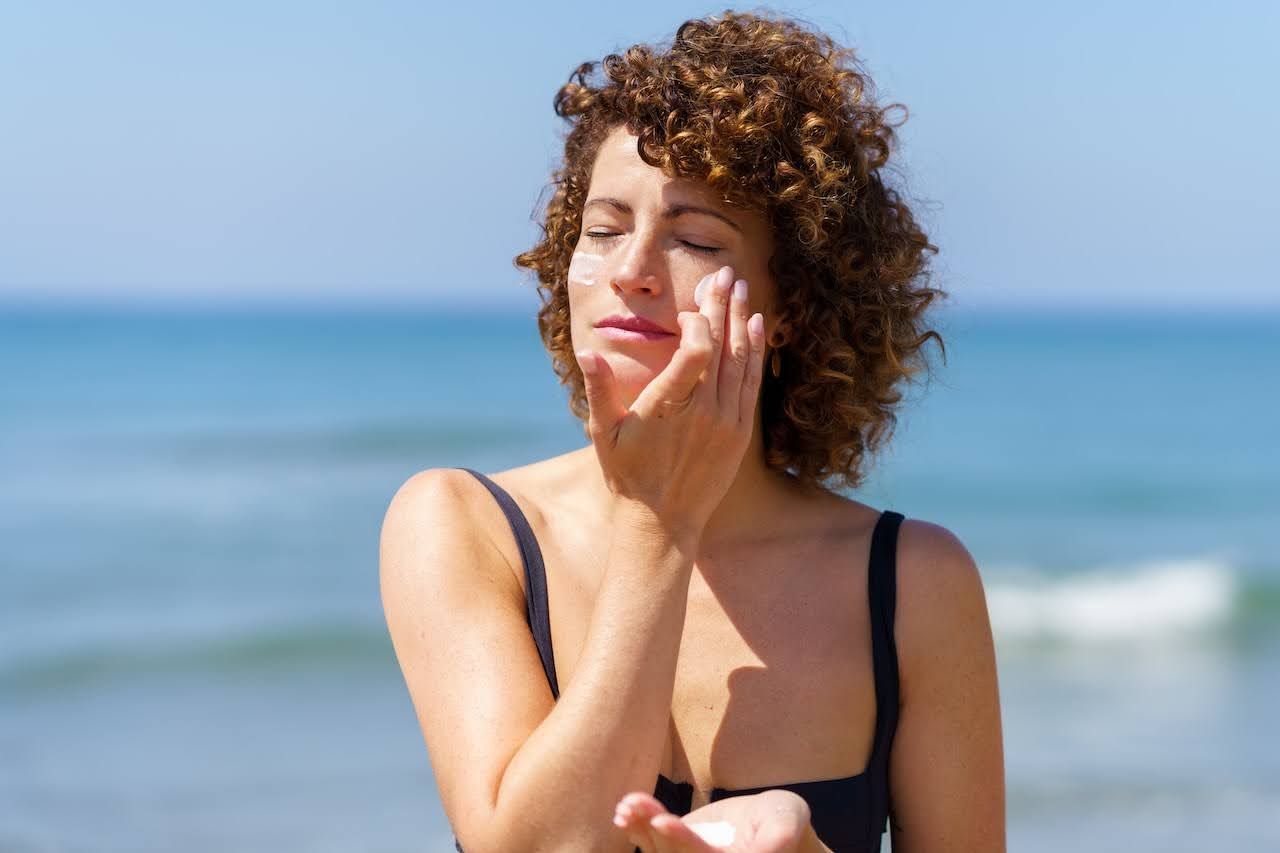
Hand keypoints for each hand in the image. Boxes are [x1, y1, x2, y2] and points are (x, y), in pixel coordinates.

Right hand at [575, 265, 765, 540]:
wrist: (663, 522)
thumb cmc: (628, 476)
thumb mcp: (603, 433)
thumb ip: (598, 388)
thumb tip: (588, 352)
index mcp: (668, 407)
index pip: (696, 350)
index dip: (698, 321)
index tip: (688, 308)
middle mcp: (703, 412)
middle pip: (721, 346)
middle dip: (723, 305)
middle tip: (725, 274)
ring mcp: (726, 422)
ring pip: (741, 360)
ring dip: (742, 321)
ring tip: (742, 288)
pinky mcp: (740, 432)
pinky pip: (752, 382)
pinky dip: (755, 351)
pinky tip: (756, 325)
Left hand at [613, 789, 811, 852]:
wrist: (771, 823)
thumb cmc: (783, 819)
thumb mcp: (788, 819)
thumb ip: (780, 836)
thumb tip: (769, 851)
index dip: (683, 841)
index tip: (662, 821)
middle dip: (653, 831)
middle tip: (633, 803)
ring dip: (641, 830)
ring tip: (627, 805)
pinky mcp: (679, 850)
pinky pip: (655, 846)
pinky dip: (638, 831)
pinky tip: (624, 813)